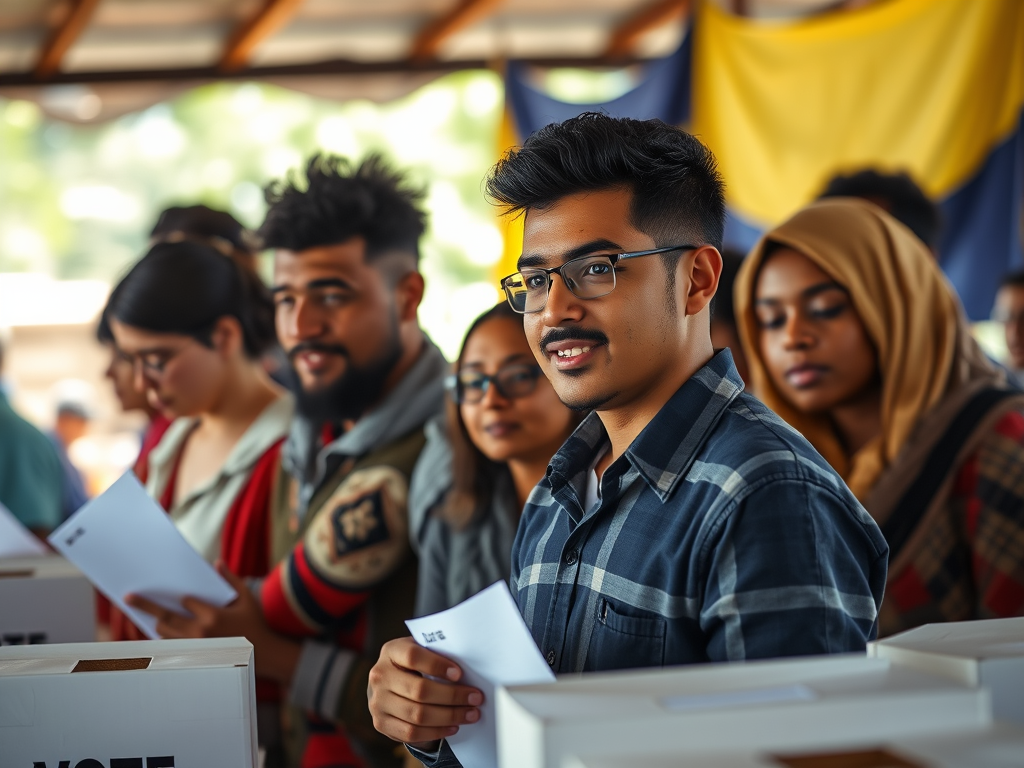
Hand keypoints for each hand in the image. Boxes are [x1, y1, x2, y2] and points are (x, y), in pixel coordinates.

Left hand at [125, 561, 300, 682]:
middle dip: (146, 606)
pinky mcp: (193, 654)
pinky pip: (170, 643)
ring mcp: (194, 645)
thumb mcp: (247, 599)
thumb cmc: (254, 623)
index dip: (180, 596)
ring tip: (142, 612)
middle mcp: (200, 631)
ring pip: (165, 632)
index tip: (176, 592)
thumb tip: (216, 562)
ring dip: (155, 621)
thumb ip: (231, 579)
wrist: (260, 653)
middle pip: (167, 617)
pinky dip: (163, 635)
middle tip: (128, 597)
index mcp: (213, 615)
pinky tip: (156, 627)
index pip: (186, 601)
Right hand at [368, 637, 483, 749]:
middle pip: (419, 690)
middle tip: (476, 698)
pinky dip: (436, 732)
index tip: (459, 674)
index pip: (413, 657)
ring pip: (417, 715)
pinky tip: (453, 726)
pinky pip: (411, 733)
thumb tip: (469, 668)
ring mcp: (377, 702)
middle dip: (453, 696)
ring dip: (449, 716)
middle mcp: (379, 676)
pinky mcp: (381, 723)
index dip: (437, 665)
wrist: (386, 683)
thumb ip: (436, 653)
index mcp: (391, 651)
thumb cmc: (412, 664)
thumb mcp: (420, 650)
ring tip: (470, 714)